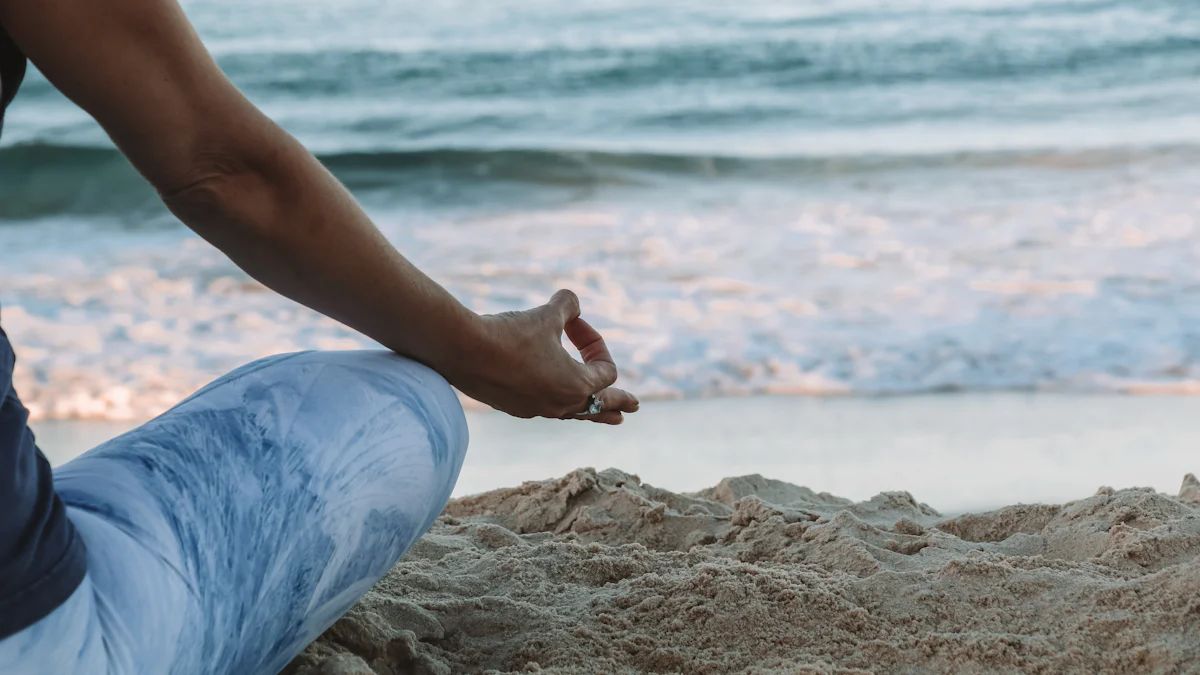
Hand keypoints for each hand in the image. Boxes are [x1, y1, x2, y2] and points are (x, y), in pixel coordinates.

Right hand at [444, 290, 638, 423]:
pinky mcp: (514, 407)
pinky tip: (555, 401)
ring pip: (573, 413)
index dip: (595, 342)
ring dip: (592, 411)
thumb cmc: (510, 333)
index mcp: (577, 385)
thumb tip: (573, 303)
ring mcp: (537, 409)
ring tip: (610, 418)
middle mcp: (560, 404)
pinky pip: (546, 408)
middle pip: (599, 406)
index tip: (574, 323)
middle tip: (633, 407)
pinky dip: (557, 402)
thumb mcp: (546, 314)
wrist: (464, 351)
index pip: (605, 370)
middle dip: (618, 402)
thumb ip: (568, 306)